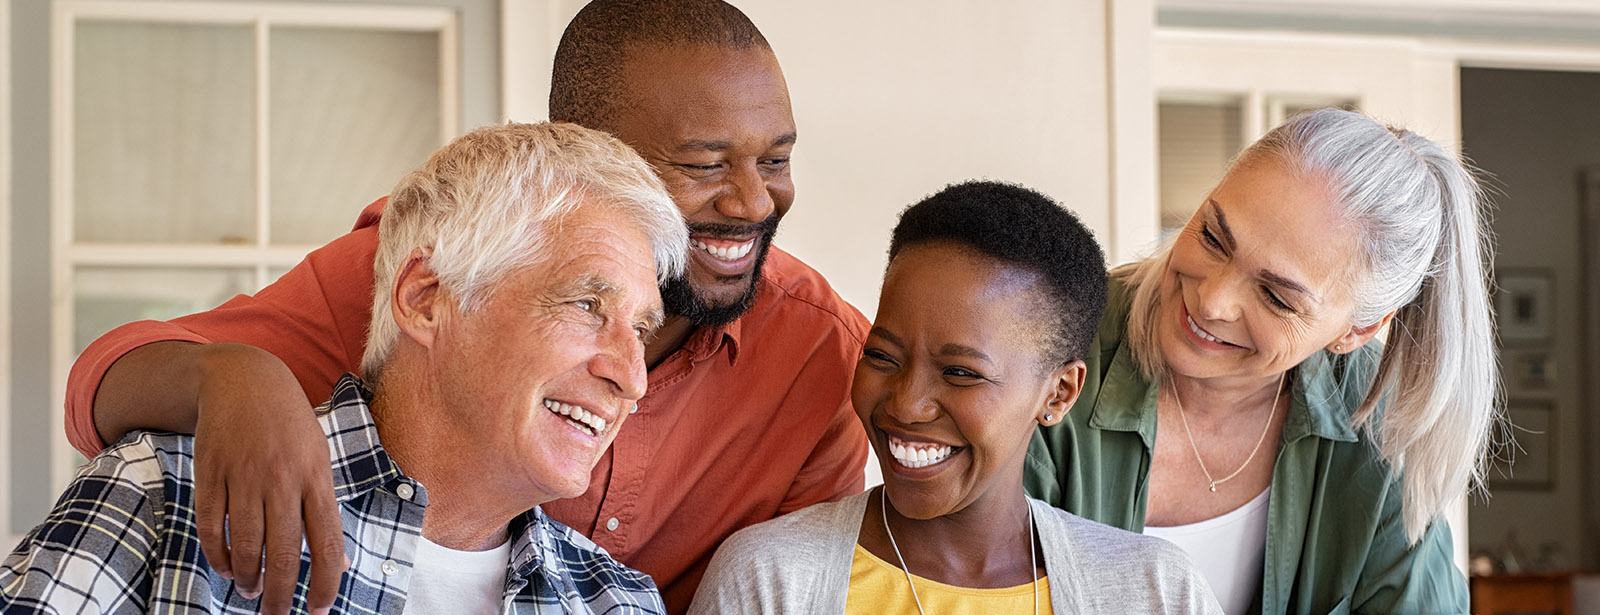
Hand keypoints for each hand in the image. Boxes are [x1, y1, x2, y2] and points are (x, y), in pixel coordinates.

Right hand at [190, 344, 346, 614]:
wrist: (243, 379)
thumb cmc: (289, 426)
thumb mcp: (318, 457)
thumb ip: (323, 506)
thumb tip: (336, 559)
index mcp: (317, 477)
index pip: (327, 542)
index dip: (324, 581)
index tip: (318, 609)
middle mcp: (283, 480)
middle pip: (284, 552)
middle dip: (281, 594)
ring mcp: (244, 477)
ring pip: (245, 545)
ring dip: (248, 578)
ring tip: (251, 592)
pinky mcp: (211, 474)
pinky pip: (212, 527)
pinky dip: (218, 555)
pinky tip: (226, 568)